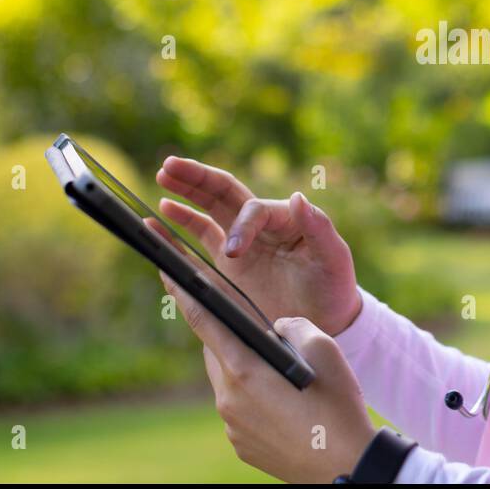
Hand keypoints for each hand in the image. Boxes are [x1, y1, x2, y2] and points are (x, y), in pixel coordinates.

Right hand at [152, 156, 362, 335]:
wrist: (326, 322)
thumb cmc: (334, 288)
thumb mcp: (334, 259)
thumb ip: (319, 228)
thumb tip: (298, 198)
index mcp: (283, 219)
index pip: (251, 210)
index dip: (239, 227)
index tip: (232, 254)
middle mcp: (260, 226)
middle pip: (223, 193)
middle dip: (196, 179)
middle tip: (168, 167)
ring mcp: (241, 245)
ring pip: (207, 211)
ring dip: (184, 195)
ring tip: (161, 181)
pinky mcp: (228, 267)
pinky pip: (198, 242)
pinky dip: (176, 232)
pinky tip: (155, 222)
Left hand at [159, 270, 377, 482]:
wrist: (347, 467)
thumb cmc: (338, 406)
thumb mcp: (325, 349)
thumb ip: (292, 325)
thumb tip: (276, 328)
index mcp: (244, 369)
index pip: (203, 321)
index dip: (182, 292)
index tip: (166, 270)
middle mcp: (228, 398)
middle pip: (217, 352)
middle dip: (233, 338)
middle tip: (265, 337)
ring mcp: (231, 425)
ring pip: (228, 381)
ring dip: (247, 370)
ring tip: (285, 377)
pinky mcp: (240, 444)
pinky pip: (238, 409)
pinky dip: (254, 398)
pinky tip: (284, 403)